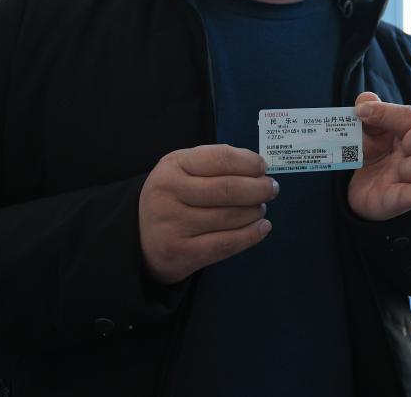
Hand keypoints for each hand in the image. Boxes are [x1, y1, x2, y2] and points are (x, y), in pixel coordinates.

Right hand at [138, 144, 279, 283]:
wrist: (139, 237)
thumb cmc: (174, 196)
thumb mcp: (184, 170)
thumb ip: (217, 163)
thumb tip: (259, 166)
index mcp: (172, 166)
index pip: (221, 158)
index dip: (249, 162)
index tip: (263, 168)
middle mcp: (169, 193)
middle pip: (228, 189)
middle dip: (259, 188)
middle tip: (271, 189)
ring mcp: (173, 224)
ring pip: (230, 217)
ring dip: (255, 212)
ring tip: (260, 208)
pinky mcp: (181, 252)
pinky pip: (226, 243)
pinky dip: (251, 235)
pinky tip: (263, 227)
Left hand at [348, 92, 410, 221]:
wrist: (362, 189)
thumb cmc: (372, 152)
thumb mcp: (365, 131)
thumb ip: (367, 115)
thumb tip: (365, 101)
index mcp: (409, 131)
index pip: (407, 118)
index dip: (386, 113)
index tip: (362, 110)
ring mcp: (408, 177)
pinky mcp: (395, 200)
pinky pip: (410, 196)